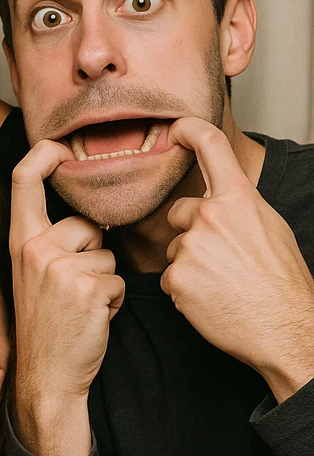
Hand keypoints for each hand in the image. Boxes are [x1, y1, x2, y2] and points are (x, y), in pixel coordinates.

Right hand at [10, 141, 124, 455]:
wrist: (46, 374)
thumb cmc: (46, 325)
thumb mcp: (33, 275)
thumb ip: (51, 242)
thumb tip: (89, 220)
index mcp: (20, 241)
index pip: (24, 180)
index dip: (44, 153)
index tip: (60, 144)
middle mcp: (35, 248)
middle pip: (85, 225)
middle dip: (93, 253)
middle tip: (72, 289)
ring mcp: (60, 267)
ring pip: (107, 254)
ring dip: (105, 279)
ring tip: (82, 306)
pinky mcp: (88, 287)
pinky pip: (118, 279)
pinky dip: (115, 300)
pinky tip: (94, 318)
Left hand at [162, 117, 313, 402]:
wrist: (286, 328)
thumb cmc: (282, 281)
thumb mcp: (269, 227)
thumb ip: (238, 206)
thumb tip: (218, 196)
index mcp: (239, 199)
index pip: (210, 147)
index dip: (188, 129)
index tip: (176, 127)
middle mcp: (210, 217)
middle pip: (180, 212)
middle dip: (193, 231)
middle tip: (224, 258)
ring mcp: (190, 247)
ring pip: (175, 248)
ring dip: (190, 263)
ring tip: (222, 282)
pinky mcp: (176, 278)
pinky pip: (169, 277)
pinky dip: (185, 289)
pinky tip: (211, 298)